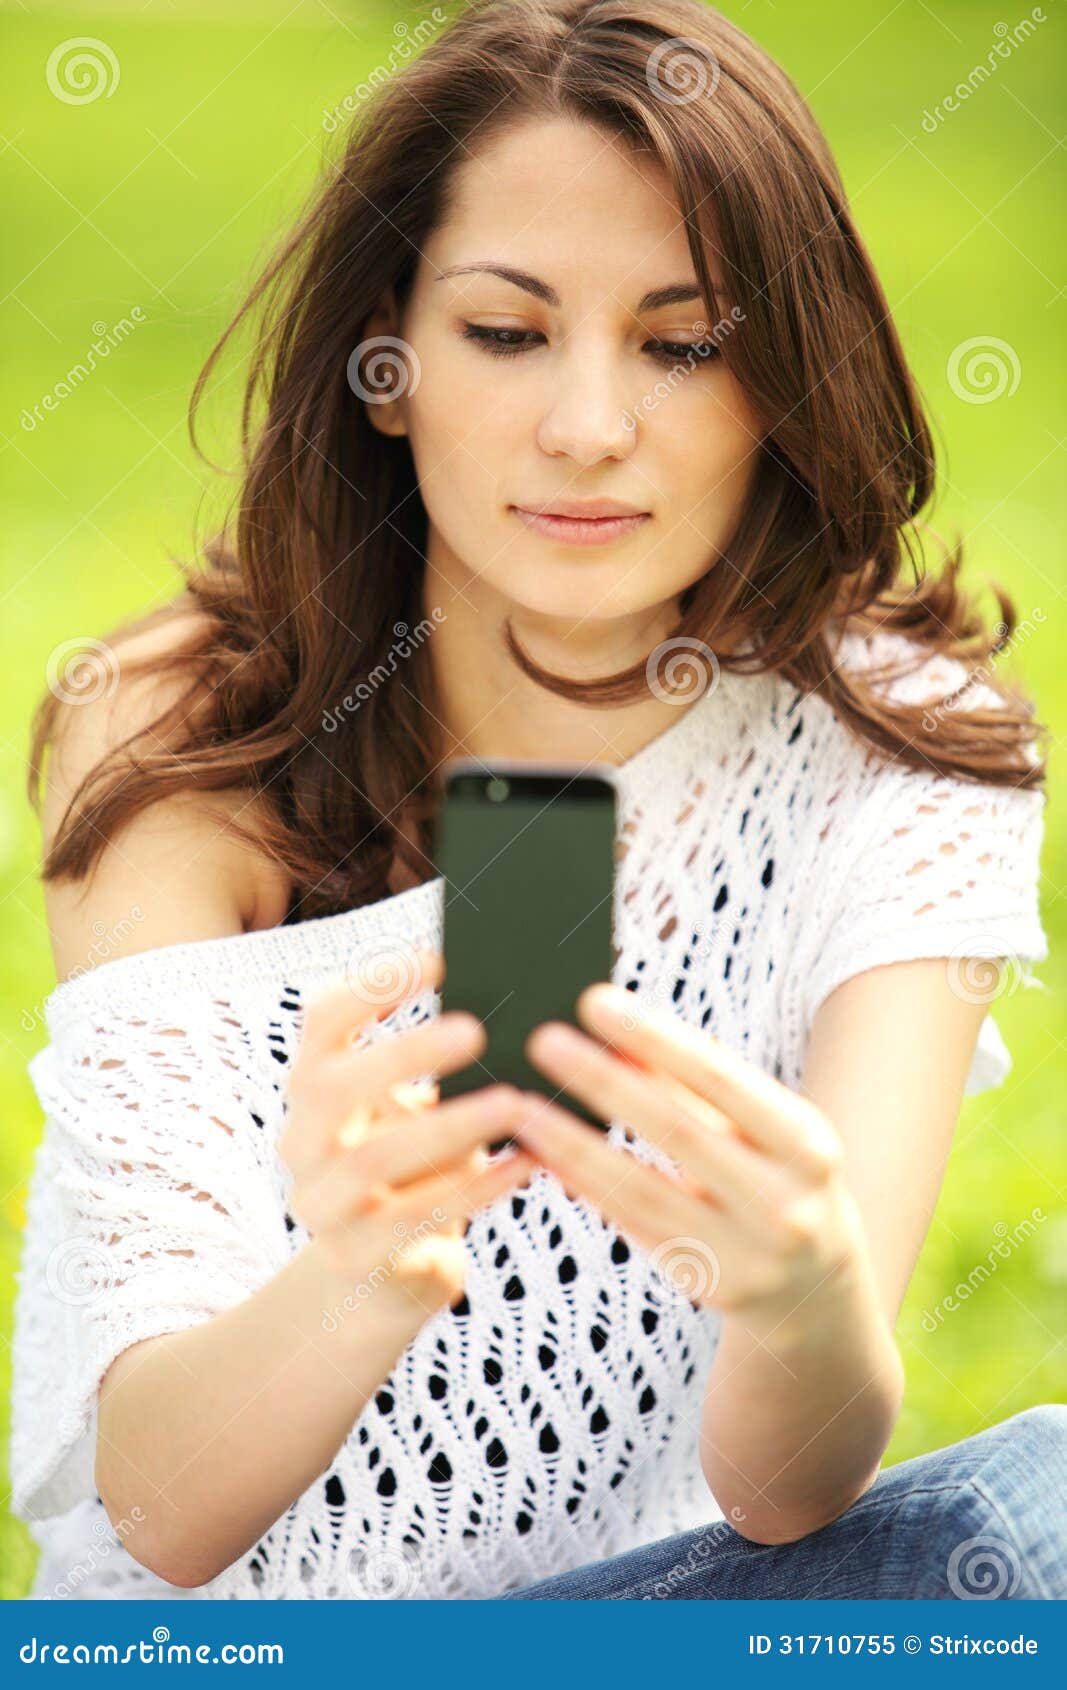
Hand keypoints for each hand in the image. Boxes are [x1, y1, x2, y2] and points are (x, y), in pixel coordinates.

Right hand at [279, 948, 536, 1323]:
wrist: (382, 1280)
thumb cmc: (416, 1170)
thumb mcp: (416, 1112)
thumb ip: (442, 1071)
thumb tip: (522, 1013)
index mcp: (314, 1088)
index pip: (319, 1022)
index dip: (369, 985)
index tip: (436, 958)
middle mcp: (302, 1141)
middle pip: (331, 1086)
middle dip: (403, 1053)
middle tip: (476, 1029)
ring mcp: (322, 1204)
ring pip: (373, 1158)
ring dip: (450, 1125)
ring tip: (514, 1103)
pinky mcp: (356, 1257)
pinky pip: (416, 1218)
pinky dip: (475, 1188)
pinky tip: (526, 1164)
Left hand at [515, 983, 866, 1337]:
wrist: (817, 1286)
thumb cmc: (778, 1176)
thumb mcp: (762, 1127)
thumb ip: (695, 1085)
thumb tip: (616, 1029)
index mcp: (808, 1143)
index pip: (720, 1080)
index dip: (655, 1039)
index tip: (593, 1002)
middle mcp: (785, 1204)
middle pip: (677, 1133)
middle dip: (605, 1084)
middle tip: (545, 1041)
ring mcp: (746, 1255)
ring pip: (643, 1191)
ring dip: (574, 1145)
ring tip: (522, 1107)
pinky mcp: (706, 1285)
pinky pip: (632, 1227)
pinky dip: (585, 1188)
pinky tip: (544, 1156)